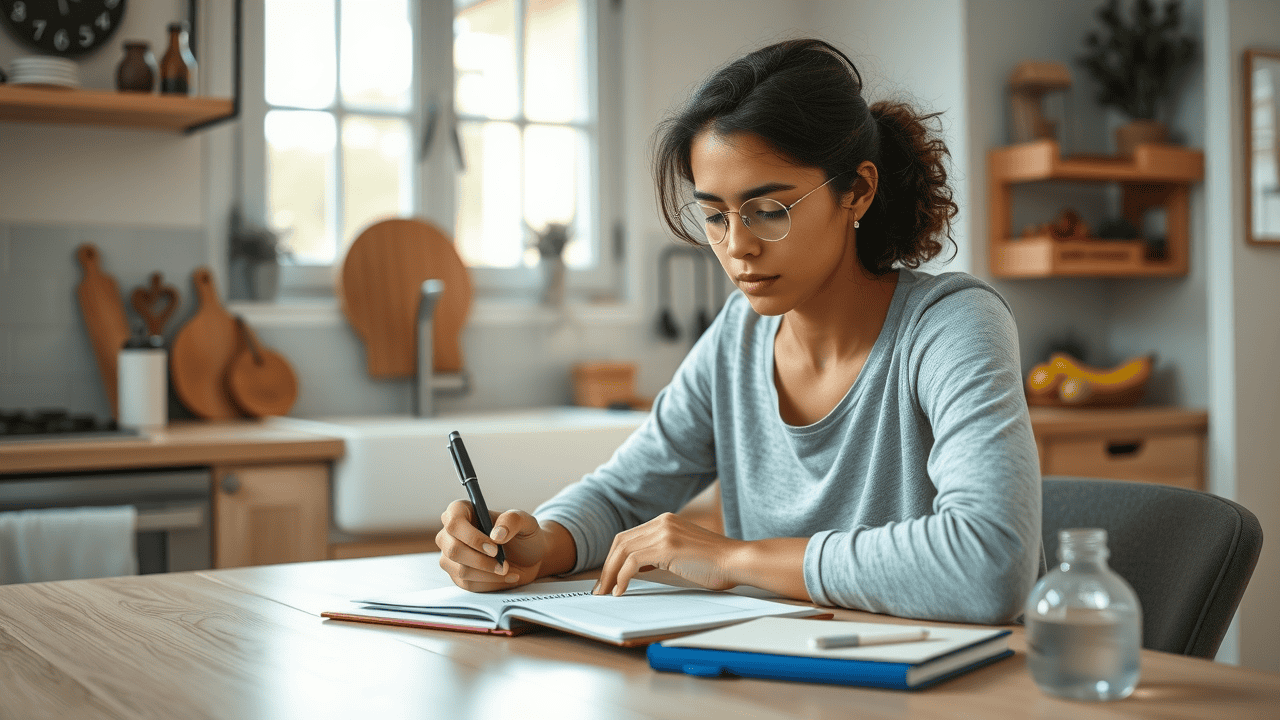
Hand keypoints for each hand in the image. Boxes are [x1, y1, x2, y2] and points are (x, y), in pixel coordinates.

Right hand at [435, 501, 552, 591]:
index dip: (472, 537)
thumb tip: (496, 535)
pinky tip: (507, 576)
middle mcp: (450, 533)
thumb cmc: (523, 534)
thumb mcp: (525, 522)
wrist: (529, 557)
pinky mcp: (457, 575)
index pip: (454, 522)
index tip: (494, 548)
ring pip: (460, 570)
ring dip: (488, 573)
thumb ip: (512, 521)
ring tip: (507, 569)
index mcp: (462, 511)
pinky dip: (491, 582)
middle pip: (453, 550)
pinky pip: (468, 584)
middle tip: (504, 564)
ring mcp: (451, 556)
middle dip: (480, 560)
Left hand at [593, 512, 743, 595]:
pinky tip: (621, 590)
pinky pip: (632, 562)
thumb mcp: (683, 553)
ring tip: (606, 592)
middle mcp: (662, 521)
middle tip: (601, 587)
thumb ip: (661, 555)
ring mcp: (664, 532)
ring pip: (622, 550)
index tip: (608, 576)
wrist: (738, 561)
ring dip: (610, 573)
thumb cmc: (717, 563)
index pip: (629, 536)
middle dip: (607, 566)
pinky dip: (622, 577)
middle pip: (621, 541)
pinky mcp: (667, 546)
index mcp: (666, 521)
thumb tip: (638, 568)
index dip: (614, 557)